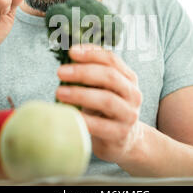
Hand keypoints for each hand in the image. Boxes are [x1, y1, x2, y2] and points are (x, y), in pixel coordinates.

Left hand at [56, 44, 143, 164]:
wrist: (124, 141)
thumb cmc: (107, 110)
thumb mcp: (104, 89)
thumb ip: (92, 72)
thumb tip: (70, 54)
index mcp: (129, 78)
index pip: (112, 59)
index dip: (91, 53)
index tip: (71, 52)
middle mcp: (133, 94)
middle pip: (110, 77)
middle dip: (83, 72)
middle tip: (61, 72)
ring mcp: (129, 115)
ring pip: (106, 100)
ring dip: (80, 94)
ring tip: (59, 92)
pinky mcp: (120, 134)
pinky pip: (100, 125)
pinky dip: (83, 119)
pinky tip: (68, 115)